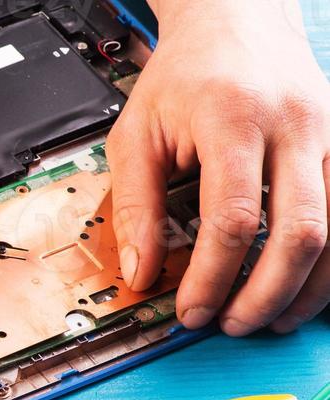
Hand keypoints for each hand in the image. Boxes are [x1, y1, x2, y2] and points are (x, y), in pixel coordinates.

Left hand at [108, 0, 329, 335]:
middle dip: (266, 292)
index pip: (233, 218)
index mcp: (234, 120)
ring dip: (307, 285)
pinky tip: (304, 286)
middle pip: (300, 230)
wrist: (236, 18)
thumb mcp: (136, 134)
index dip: (213, 277)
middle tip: (232, 324)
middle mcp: (293, 126)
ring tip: (268, 318)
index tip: (191, 309)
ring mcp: (327, 134)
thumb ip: (134, 206)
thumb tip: (139, 273)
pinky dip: (329, 259)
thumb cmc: (186, 73)